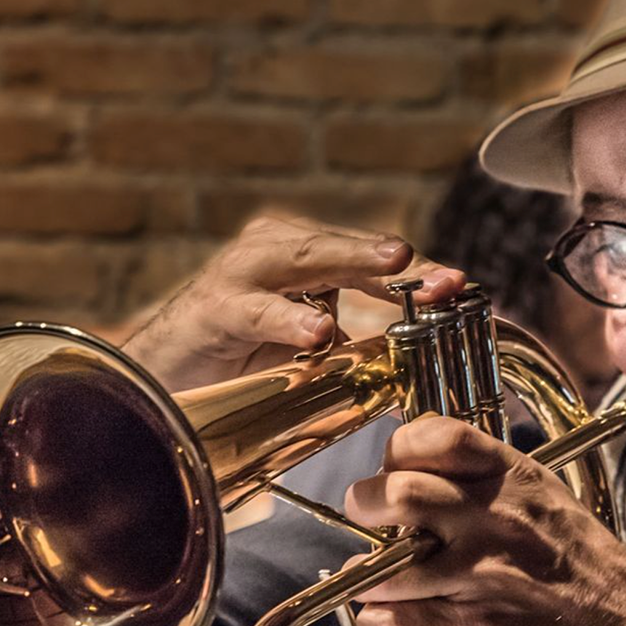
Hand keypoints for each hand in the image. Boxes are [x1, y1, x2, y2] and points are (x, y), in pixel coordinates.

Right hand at [122, 214, 463, 391]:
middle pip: (347, 251)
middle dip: (399, 264)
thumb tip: (413, 351)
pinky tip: (318, 332)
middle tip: (443, 275)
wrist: (162, 376)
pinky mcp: (213, 308)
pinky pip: (257, 311)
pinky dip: (288, 320)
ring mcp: (242, 273)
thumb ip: (353, 340)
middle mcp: (276, 249)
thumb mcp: (307, 346)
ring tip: (395, 267)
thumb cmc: (238, 356)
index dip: (418, 275)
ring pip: (305, 260)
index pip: (371, 262)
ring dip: (352, 261)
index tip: (463, 287)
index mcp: (304, 255)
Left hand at [345, 416, 625, 625]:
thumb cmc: (588, 569)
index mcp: (515, 480)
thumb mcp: (549, 502)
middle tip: (371, 519)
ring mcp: (481, 573)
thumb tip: (428, 470)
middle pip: (398, 493)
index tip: (394, 467)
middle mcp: (494, 519)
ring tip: (373, 580)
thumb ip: (493, 483)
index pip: (441, 436)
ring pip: (388, 563)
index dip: (402, 448)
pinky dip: (375, 624)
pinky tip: (382, 623)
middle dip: (367, 504)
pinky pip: (395, 621)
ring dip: (367, 574)